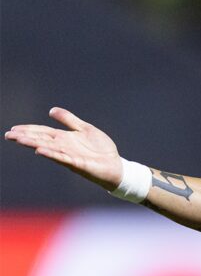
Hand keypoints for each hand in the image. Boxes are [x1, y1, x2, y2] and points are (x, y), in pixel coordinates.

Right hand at [5, 107, 122, 189]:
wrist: (115, 164)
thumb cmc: (100, 149)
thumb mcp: (85, 129)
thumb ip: (69, 120)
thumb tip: (51, 110)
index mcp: (65, 138)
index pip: (43, 132)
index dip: (29, 130)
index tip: (13, 129)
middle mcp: (64, 147)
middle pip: (41, 140)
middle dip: (25, 137)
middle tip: (8, 135)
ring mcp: (69, 155)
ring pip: (48, 148)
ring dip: (34, 144)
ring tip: (19, 139)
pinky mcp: (77, 163)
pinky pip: (62, 158)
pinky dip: (51, 153)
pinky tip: (40, 150)